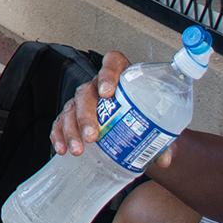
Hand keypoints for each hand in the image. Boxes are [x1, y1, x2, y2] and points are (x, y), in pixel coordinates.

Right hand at [50, 52, 169, 168]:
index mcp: (122, 77)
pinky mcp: (72, 114)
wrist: (132, 119)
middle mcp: (98, 85)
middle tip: (92, 135)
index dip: (108, 74)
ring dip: (72, 129)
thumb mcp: (154, 121)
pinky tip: (62, 149)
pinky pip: (60, 121)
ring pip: (71, 108)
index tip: (107, 91)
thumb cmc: (143, 113)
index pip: (113, 63)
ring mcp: (84, 99)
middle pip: (87, 92)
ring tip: (79, 149)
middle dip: (87, 115)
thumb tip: (164, 159)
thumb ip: (160, 137)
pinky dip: (59, 135)